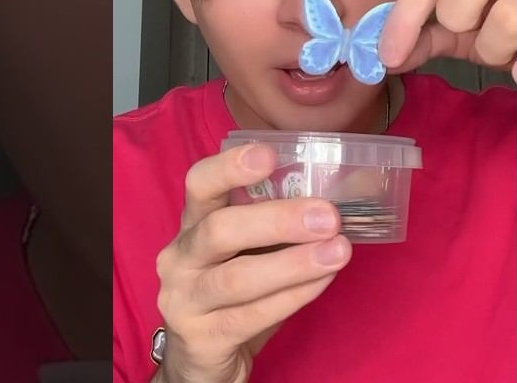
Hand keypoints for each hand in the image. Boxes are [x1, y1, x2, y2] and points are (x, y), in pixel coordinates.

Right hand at [153, 144, 350, 382]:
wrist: (199, 362)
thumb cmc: (230, 297)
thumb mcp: (244, 256)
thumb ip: (274, 231)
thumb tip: (335, 204)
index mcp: (190, 227)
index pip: (198, 185)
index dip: (229, 167)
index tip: (269, 153)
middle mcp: (179, 258)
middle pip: (220, 230)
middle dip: (277, 220)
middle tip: (328, 216)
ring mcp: (184, 300)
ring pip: (238, 278)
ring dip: (294, 263)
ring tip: (338, 251)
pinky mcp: (200, 339)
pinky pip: (250, 316)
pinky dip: (292, 297)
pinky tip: (322, 282)